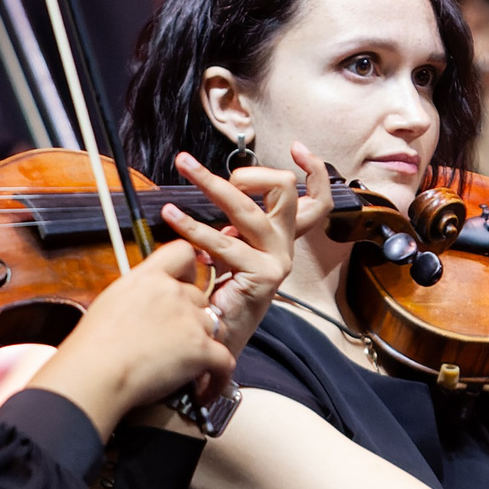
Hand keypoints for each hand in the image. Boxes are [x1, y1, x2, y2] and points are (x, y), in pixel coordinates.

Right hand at [35, 237, 236, 431]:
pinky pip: (224, 360)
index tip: (186, 282)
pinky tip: (204, 389)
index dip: (188, 269)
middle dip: (192, 318)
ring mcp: (190, 320)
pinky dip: (218, 378)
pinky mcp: (201, 348)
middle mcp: (173, 292)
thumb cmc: (93, 346)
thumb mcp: (111, 301)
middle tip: (177, 340)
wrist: (96, 372)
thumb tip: (143, 304)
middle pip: (200, 297)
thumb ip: (136, 295)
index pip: (182, 253)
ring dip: (205, 345)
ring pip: (215, 326)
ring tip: (190, 367)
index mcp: (149, 277)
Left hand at [154, 143, 324, 371]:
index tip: (297, 148)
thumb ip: (235, 225)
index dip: (315, 171)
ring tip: (183, 168)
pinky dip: (193, 226)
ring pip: (247, 208)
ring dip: (209, 184)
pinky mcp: (263, 275)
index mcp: (283, 237)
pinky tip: (172, 216)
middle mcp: (285, 245)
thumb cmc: (221, 293)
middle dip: (245, 171)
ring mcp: (278, 259)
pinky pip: (223, 241)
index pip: (316, 199)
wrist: (220, 339)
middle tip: (195, 164)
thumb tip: (220, 190)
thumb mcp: (232, 250)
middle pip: (282, 189)